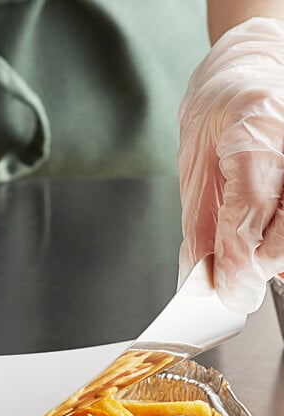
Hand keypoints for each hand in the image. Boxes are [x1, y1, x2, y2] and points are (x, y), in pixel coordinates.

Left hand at [178, 17, 283, 311]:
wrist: (250, 69)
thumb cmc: (219, 110)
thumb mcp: (194, 165)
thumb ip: (199, 221)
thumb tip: (199, 272)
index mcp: (255, 133)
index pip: (250, 211)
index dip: (236, 260)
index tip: (224, 291)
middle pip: (283, 233)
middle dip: (255, 269)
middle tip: (232, 289)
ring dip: (273, 258)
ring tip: (246, 265)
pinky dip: (280, 241)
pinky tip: (267, 246)